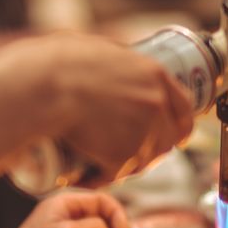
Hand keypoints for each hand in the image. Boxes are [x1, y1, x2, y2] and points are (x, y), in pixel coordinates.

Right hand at [3, 33, 194, 187]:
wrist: (43, 86)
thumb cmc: (59, 62)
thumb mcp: (100, 50)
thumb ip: (118, 64)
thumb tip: (116, 66)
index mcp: (155, 74)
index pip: (184, 109)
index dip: (178, 126)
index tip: (173, 136)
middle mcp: (156, 104)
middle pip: (168, 141)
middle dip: (150, 151)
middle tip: (127, 154)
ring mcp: (143, 132)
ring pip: (142, 161)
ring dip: (124, 166)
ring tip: (99, 164)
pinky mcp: (123, 156)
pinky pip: (115, 174)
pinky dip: (99, 177)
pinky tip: (85, 175)